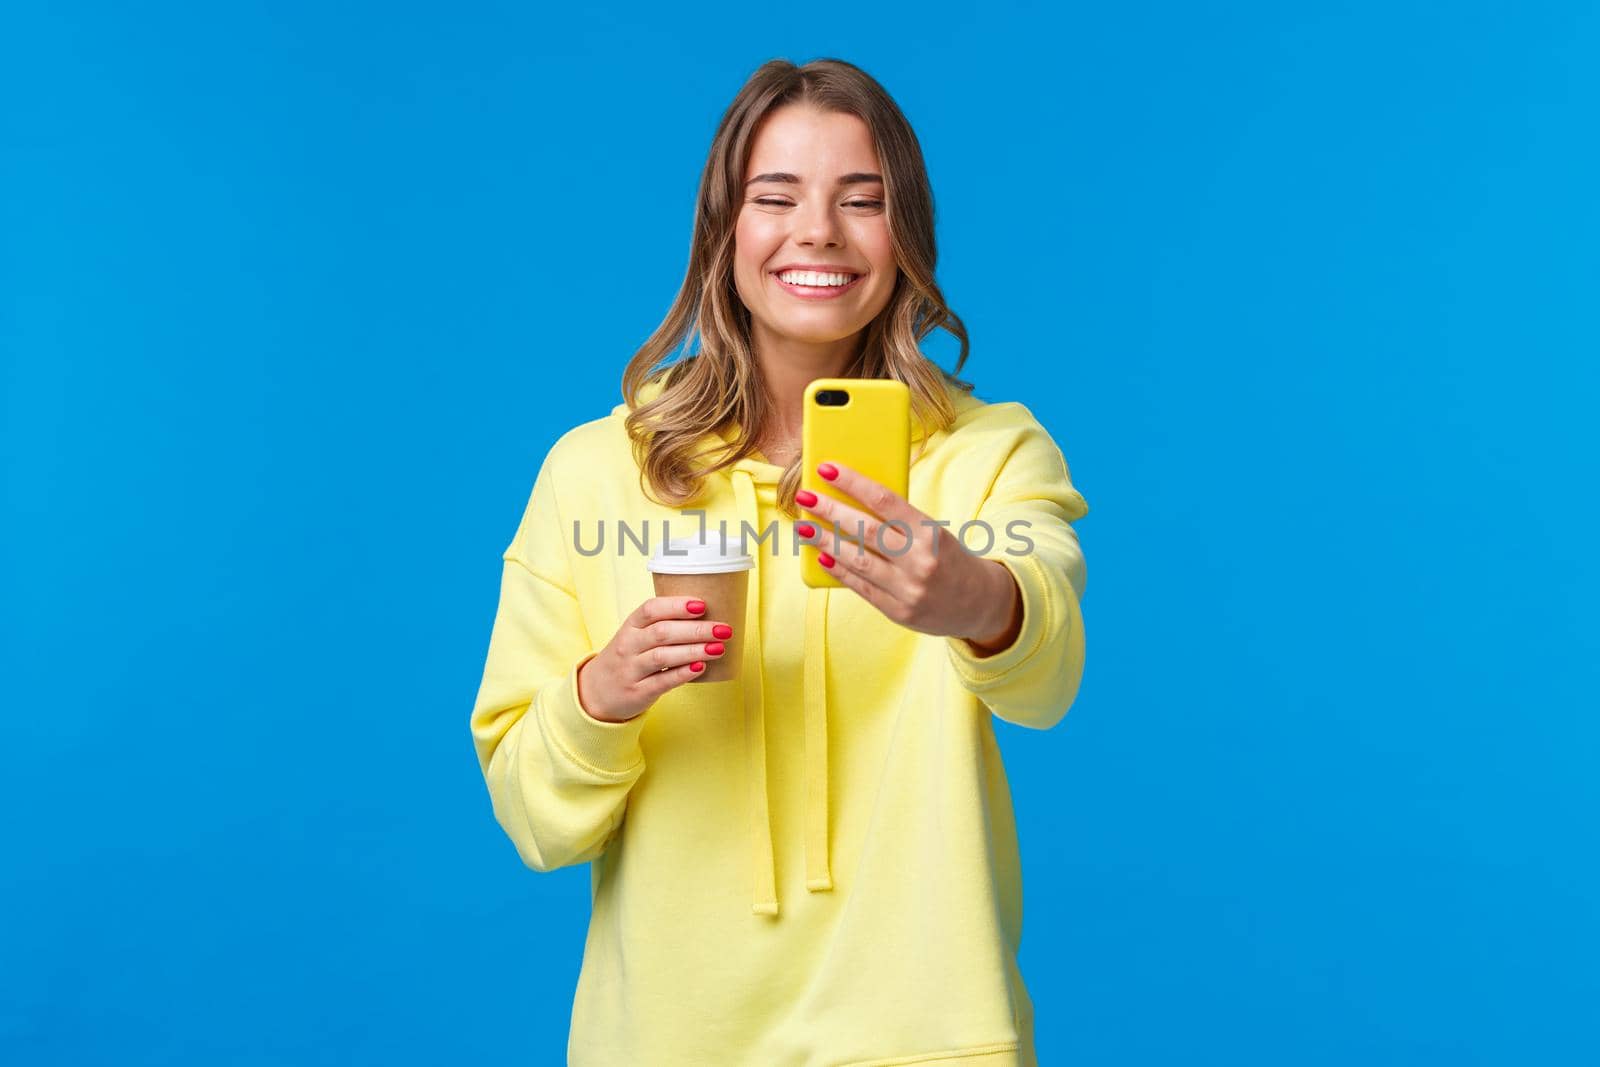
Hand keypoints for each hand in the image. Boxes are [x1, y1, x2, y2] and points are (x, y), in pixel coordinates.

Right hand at [576, 597, 734, 721]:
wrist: (596, 692)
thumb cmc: (627, 658)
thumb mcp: (635, 636)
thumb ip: (662, 624)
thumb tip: (708, 615)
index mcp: (630, 626)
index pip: (650, 609)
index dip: (676, 606)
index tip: (702, 605)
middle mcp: (628, 646)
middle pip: (662, 633)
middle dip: (696, 630)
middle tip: (723, 629)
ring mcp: (631, 670)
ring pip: (663, 656)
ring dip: (694, 650)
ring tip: (718, 648)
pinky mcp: (637, 692)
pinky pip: (662, 681)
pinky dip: (682, 673)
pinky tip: (701, 667)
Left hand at [795, 462, 1021, 649]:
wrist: (981, 604)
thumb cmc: (950, 559)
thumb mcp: (934, 532)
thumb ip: (900, 521)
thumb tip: (853, 502)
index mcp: (931, 533)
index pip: (885, 500)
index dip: (853, 483)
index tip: (827, 469)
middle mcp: (920, 560)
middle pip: (866, 530)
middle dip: (830, 511)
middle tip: (805, 496)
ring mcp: (909, 589)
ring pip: (859, 560)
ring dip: (826, 542)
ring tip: (803, 527)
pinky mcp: (899, 611)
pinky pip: (862, 588)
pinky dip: (841, 571)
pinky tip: (823, 557)